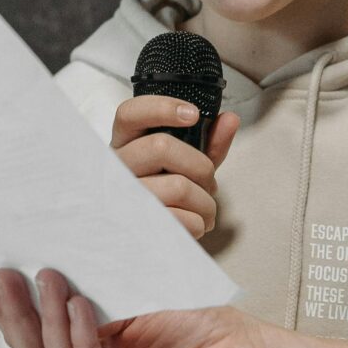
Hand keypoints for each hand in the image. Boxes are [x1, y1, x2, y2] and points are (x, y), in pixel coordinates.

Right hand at [0, 267, 280, 347]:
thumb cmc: (199, 327)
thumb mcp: (132, 300)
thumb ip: (92, 290)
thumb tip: (47, 253)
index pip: (34, 338)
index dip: (8, 307)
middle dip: (16, 313)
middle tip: (3, 273)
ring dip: (49, 319)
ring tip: (48, 277)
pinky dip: (82, 344)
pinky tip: (77, 309)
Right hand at [111, 97, 239, 237]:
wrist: (148, 239)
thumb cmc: (166, 193)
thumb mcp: (184, 164)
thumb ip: (208, 142)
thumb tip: (230, 119)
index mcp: (125, 143)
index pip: (130, 113)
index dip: (161, 108)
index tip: (193, 115)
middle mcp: (117, 166)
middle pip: (160, 146)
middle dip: (201, 165)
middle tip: (208, 180)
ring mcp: (121, 196)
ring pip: (178, 186)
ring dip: (206, 202)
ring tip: (205, 209)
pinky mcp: (134, 225)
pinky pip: (180, 219)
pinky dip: (199, 224)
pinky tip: (194, 225)